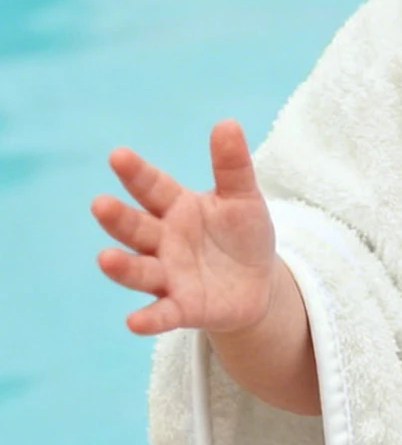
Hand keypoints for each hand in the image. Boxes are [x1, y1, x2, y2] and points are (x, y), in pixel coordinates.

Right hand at [92, 120, 276, 335]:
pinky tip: (134, 321)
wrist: (258, 282)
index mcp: (178, 208)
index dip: (136, 173)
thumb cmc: (243, 233)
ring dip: (122, 267)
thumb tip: (226, 122)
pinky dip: (148, 319)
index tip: (118, 155)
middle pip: (137, 228)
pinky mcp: (182, 307)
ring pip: (140, 270)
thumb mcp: (243, 197)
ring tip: (105, 258)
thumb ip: (232, 165)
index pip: (153, 188)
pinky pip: (162, 314)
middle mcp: (164, 241)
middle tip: (100, 204)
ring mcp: (169, 276)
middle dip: (118, 218)